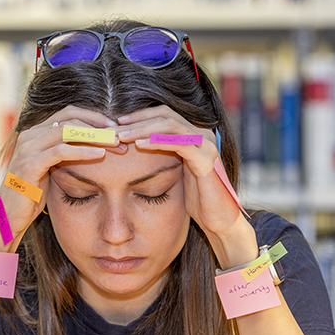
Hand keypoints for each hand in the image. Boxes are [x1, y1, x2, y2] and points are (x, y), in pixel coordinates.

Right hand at [0, 106, 115, 246]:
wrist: (9, 216)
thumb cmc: (32, 195)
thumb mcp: (51, 169)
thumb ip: (65, 154)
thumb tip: (95, 145)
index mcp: (35, 132)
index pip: (68, 113)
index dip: (94, 117)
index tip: (115, 128)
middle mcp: (29, 134)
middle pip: (70, 118)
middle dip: (98, 125)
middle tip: (120, 135)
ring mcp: (28, 148)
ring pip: (67, 131)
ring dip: (95, 136)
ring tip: (116, 143)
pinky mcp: (29, 164)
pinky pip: (61, 151)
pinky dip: (83, 150)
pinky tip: (100, 154)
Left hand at [117, 106, 256, 267]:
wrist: (218, 221)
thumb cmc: (196, 199)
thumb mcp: (176, 172)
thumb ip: (163, 156)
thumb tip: (135, 146)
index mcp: (195, 134)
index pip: (165, 114)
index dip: (140, 115)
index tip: (118, 123)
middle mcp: (203, 134)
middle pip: (166, 115)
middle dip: (138, 119)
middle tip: (115, 127)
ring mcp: (206, 145)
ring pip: (170, 125)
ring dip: (143, 128)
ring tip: (123, 135)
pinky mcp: (206, 160)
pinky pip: (179, 143)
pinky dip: (157, 142)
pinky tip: (140, 145)